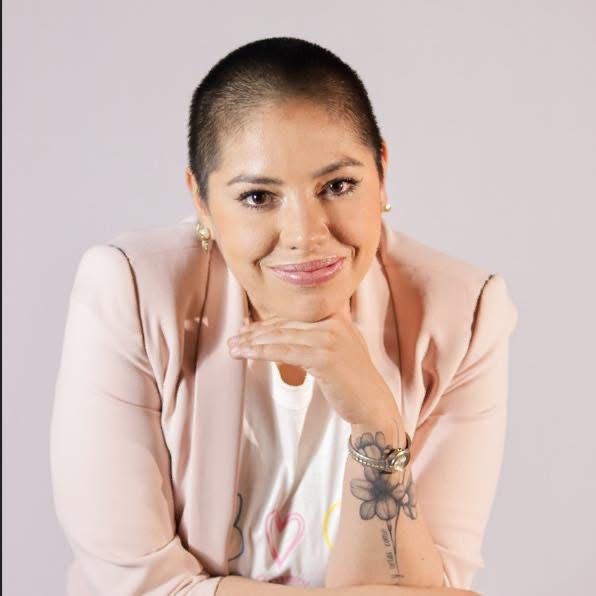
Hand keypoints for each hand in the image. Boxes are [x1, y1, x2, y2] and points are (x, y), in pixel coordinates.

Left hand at [226, 301, 398, 425]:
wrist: (373, 406)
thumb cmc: (352, 384)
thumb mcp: (337, 351)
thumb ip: (316, 339)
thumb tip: (282, 337)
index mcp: (337, 319)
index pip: (294, 319)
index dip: (267, 324)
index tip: (246, 329)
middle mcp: (334, 324)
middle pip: (285, 326)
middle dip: (255, 333)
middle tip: (234, 340)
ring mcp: (330, 338)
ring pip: (281, 337)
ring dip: (252, 343)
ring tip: (234, 349)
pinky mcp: (323, 356)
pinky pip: (284, 352)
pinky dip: (261, 352)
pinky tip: (246, 355)